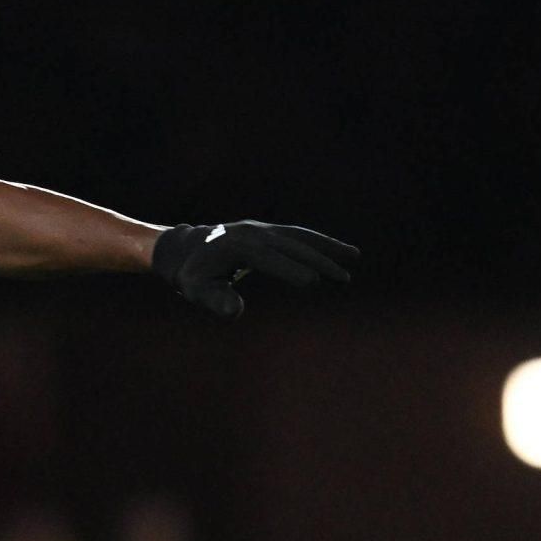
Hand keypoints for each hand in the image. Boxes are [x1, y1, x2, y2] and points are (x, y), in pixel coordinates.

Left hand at [151, 221, 357, 316]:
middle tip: (343, 278)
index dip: (289, 269)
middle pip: (291, 245)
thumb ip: (215, 300)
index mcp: (237, 246)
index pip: (269, 258)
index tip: (312, 282)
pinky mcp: (269, 230)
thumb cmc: (192, 275)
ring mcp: (262, 228)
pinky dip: (320, 242)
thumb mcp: (196, 290)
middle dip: (318, 260)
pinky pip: (298, 235)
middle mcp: (253, 232)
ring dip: (327, 246)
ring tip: (354, 257)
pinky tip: (340, 251)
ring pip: (300, 236)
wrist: (186, 249)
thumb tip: (236, 312)